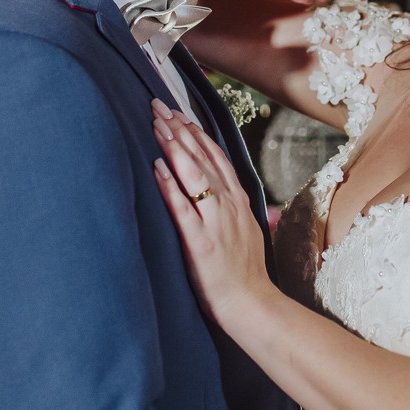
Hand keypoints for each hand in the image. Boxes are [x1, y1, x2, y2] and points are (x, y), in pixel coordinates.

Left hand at [152, 101, 271, 323]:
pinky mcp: (201, 243)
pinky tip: (157, 168)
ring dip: (175, 147)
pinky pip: (183, 210)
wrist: (252, 304)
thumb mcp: (245, 228)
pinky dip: (170, 187)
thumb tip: (222, 187)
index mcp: (237, 201)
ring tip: (156, 125)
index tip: (178, 112)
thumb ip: (232, 206)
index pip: (215, 156)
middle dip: (180, 129)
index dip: (195, 132)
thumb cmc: (244, 271)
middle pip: (202, 158)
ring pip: (195, 176)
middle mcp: (227, 205)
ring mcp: (215, 223)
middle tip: (159, 105)